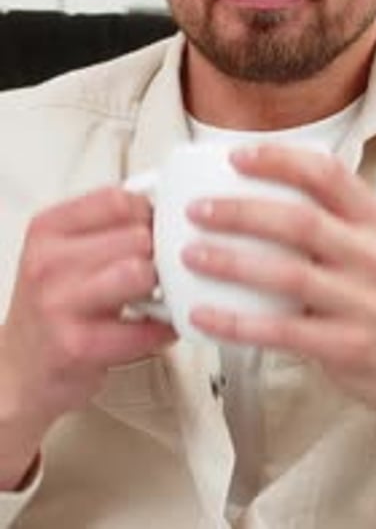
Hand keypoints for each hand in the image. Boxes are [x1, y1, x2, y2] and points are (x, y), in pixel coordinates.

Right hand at [0, 187, 174, 487]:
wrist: (19, 368)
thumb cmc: (53, 304)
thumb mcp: (63, 251)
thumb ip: (105, 225)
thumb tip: (161, 206)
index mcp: (48, 229)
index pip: (116, 200)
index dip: (147, 214)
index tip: (153, 229)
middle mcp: (48, 262)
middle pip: (136, 236)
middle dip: (157, 254)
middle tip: (157, 268)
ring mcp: (59, 304)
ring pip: (138, 273)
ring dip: (158, 286)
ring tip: (155, 295)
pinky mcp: (78, 346)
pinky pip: (143, 328)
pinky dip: (162, 328)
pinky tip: (158, 327)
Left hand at [183, 144, 375, 456]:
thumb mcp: (372, 243)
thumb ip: (327, 217)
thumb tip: (252, 191)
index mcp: (374, 221)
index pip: (327, 174)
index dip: (279, 160)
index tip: (238, 157)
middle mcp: (371, 255)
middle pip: (300, 221)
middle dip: (242, 212)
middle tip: (198, 209)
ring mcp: (362, 302)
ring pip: (289, 274)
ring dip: (233, 262)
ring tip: (192, 254)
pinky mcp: (346, 345)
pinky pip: (282, 331)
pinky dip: (237, 322)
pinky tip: (205, 314)